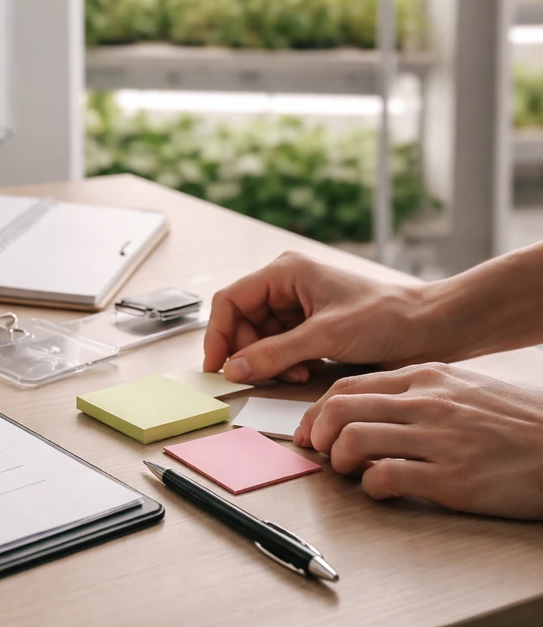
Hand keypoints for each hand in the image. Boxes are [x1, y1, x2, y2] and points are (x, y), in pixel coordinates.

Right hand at [203, 252, 432, 383]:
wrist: (432, 327)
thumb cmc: (386, 317)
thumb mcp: (324, 336)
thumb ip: (273, 353)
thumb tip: (233, 369)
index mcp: (285, 272)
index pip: (231, 300)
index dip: (219, 334)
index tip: (216, 365)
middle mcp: (287, 285)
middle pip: (242, 321)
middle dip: (249, 351)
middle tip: (258, 376)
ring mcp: (298, 306)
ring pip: (259, 337)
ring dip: (269, 361)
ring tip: (292, 374)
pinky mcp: (310, 326)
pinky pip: (279, 347)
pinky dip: (285, 363)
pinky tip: (304, 371)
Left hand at [296, 364, 542, 519]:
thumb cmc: (518, 422)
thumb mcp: (464, 388)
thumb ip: (417, 393)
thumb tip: (369, 410)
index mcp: (426, 378)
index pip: (347, 386)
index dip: (317, 411)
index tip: (311, 430)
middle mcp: (427, 403)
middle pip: (339, 410)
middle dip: (318, 435)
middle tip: (322, 453)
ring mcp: (438, 440)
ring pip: (353, 441)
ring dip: (340, 462)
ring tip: (352, 472)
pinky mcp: (452, 479)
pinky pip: (385, 479)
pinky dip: (371, 488)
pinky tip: (382, 490)